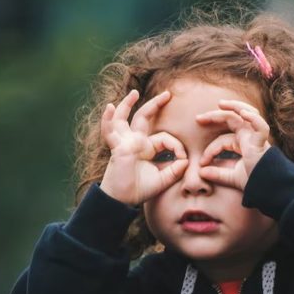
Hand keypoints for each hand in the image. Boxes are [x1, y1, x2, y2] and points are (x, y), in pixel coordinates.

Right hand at [99, 89, 188, 205]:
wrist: (122, 200)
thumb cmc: (139, 190)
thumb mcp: (163, 180)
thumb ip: (175, 170)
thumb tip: (185, 160)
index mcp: (146, 148)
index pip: (164, 138)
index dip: (177, 146)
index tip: (184, 159)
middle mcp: (135, 142)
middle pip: (144, 118)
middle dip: (155, 105)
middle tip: (168, 94)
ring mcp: (124, 143)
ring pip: (124, 119)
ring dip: (127, 104)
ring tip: (134, 93)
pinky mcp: (117, 148)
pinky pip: (110, 131)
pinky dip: (108, 119)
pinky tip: (109, 108)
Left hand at [196, 99, 270, 189]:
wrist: (269, 189)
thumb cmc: (255, 182)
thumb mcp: (232, 177)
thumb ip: (217, 174)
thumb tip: (200, 172)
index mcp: (243, 143)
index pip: (222, 140)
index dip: (210, 150)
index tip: (201, 163)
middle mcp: (250, 137)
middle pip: (232, 119)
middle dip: (215, 116)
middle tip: (198, 118)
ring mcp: (257, 137)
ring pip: (246, 114)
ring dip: (234, 106)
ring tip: (220, 104)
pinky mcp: (262, 142)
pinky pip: (260, 126)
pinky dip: (253, 118)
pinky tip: (243, 113)